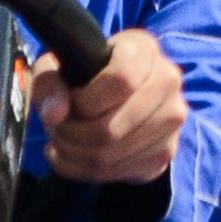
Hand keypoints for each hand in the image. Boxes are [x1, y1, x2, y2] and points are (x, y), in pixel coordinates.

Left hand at [35, 27, 186, 188]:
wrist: (121, 94)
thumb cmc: (85, 75)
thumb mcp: (57, 67)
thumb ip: (48, 83)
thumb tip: (54, 115)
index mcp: (143, 49)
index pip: (120, 80)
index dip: (85, 100)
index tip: (70, 101)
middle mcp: (168, 81)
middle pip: (110, 129)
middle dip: (71, 135)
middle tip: (57, 129)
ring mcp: (172, 120)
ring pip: (110, 156)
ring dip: (74, 154)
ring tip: (62, 142)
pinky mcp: (165, 152)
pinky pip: (118, 172)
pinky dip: (84, 170)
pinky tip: (75, 156)